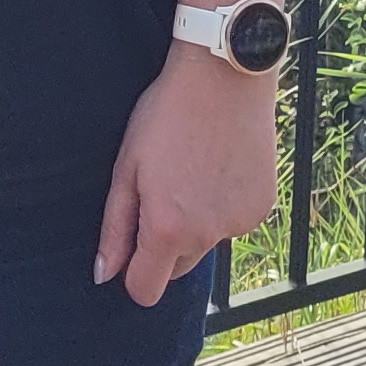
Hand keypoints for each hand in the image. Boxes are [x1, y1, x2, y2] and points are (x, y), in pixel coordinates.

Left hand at [92, 47, 278, 307]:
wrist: (225, 75)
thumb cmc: (167, 114)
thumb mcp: (128, 166)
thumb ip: (115, 227)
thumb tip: (104, 274)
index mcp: (167, 229)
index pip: (145, 290)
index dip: (133, 273)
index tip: (132, 243)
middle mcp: (206, 236)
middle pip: (177, 268)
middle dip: (166, 243)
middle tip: (163, 190)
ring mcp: (239, 223)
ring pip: (206, 243)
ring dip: (197, 223)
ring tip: (194, 168)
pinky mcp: (261, 208)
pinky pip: (233, 222)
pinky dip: (224, 206)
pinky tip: (220, 165)